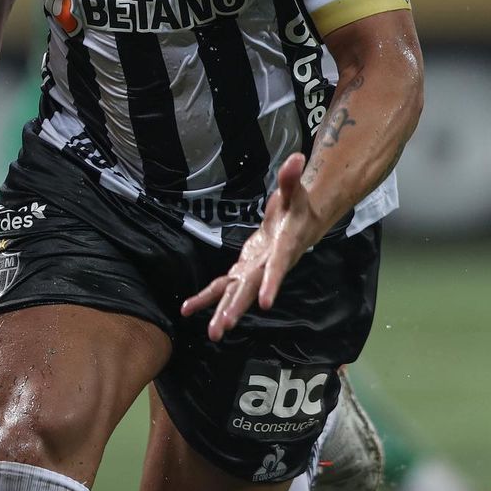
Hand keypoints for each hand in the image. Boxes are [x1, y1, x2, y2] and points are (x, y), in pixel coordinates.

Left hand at [181, 152, 317, 341]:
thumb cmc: (298, 206)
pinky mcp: (244, 270)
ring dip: (222, 311)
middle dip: (237, 307)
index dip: (272, 283)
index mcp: (283, 247)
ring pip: (237, 293)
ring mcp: (256, 270)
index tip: (266, 304)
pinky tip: (188, 309)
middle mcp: (269, 265)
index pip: (278, 267)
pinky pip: (224, 286)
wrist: (303, 224)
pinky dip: (208, 297)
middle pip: (252, 289)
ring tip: (210, 333)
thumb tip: (298, 158)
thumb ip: (292, 177)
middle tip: (223, 327)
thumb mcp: (296, 190)